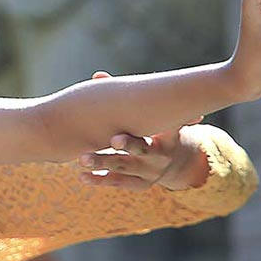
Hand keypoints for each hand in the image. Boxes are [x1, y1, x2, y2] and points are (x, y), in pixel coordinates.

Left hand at [76, 72, 206, 191]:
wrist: (178, 160)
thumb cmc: (158, 127)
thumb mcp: (154, 115)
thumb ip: (126, 96)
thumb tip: (97, 76)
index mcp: (168, 136)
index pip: (159, 131)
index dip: (143, 130)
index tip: (119, 134)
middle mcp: (161, 155)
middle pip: (143, 150)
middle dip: (127, 146)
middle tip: (111, 141)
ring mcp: (151, 172)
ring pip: (125, 167)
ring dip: (103, 163)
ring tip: (82, 159)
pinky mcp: (140, 184)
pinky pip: (119, 182)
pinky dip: (100, 179)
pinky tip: (82, 176)